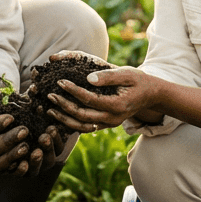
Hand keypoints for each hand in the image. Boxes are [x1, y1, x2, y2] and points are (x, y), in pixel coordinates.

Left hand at [44, 59, 158, 133]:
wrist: (151, 95)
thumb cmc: (138, 81)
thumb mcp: (127, 73)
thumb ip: (108, 76)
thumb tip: (88, 78)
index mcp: (117, 106)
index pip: (90, 100)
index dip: (73, 91)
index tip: (60, 82)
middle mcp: (113, 119)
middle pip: (82, 116)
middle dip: (64, 106)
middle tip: (50, 96)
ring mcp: (110, 124)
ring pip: (82, 127)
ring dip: (64, 119)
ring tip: (50, 110)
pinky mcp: (106, 125)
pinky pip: (86, 128)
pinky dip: (72, 123)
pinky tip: (60, 116)